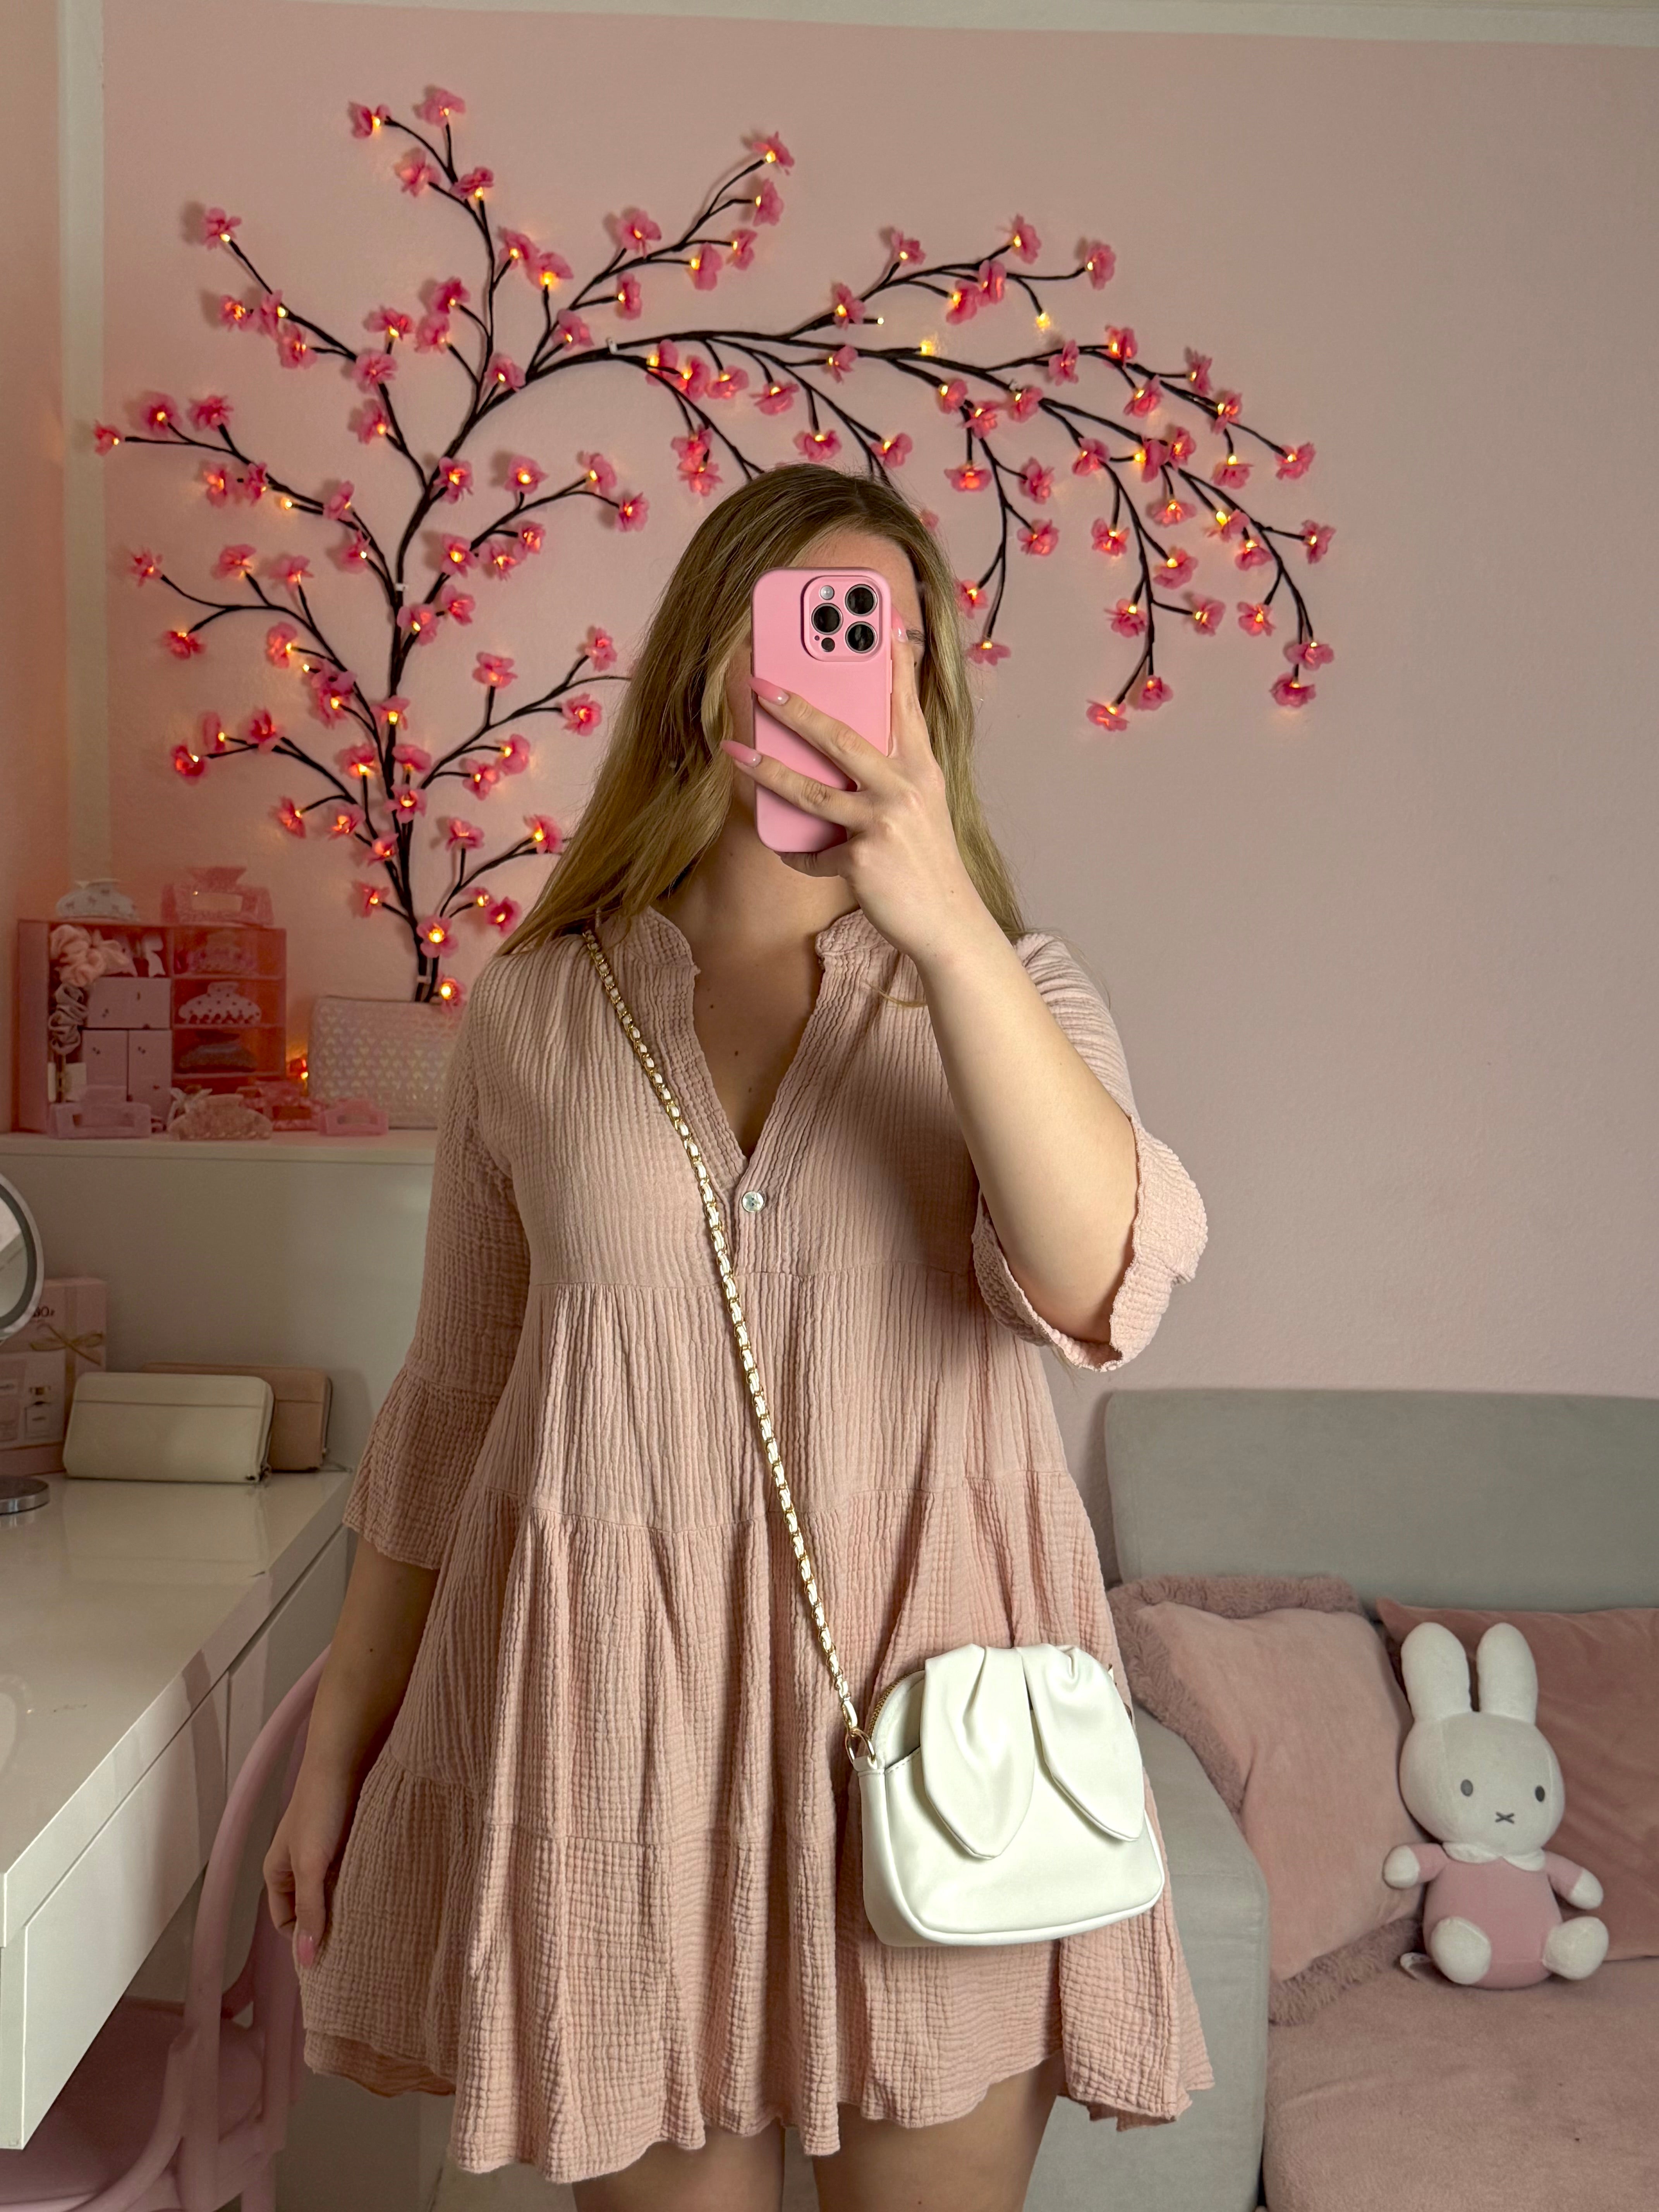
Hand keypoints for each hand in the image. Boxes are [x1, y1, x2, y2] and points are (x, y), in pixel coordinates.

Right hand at [263, 1757, 360, 1967]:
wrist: (348, 1754)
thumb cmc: (321, 1805)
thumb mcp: (310, 1862)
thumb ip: (310, 1908)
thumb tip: (307, 1959)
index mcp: (278, 1871)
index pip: (286, 1921)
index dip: (304, 1939)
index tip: (331, 1957)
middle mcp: (300, 1864)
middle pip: (312, 1908)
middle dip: (330, 1926)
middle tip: (358, 1947)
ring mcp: (327, 1851)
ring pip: (336, 1891)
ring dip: (351, 1905)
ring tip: (374, 1924)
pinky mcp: (352, 1839)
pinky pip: (356, 1872)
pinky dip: (365, 1884)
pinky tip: (382, 1893)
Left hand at [722, 626, 992, 970]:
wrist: (949, 922)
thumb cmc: (927, 861)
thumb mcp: (923, 805)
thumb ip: (894, 769)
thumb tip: (847, 741)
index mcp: (921, 768)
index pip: (904, 704)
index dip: (892, 661)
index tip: (880, 620)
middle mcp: (905, 788)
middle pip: (841, 737)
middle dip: (795, 706)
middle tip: (760, 683)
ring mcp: (883, 823)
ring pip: (812, 791)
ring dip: (767, 770)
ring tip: (734, 752)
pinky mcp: (863, 859)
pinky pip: (813, 852)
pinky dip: (799, 854)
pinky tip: (789, 852)